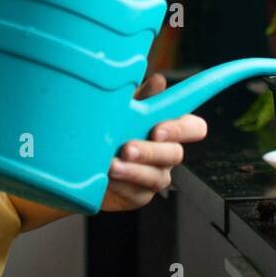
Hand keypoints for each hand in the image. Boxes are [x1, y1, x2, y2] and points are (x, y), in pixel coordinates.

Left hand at [101, 73, 208, 212]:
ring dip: (135, 171)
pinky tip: (108, 178)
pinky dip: (123, 185)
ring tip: (112, 165)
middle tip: (128, 148)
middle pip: (175, 153)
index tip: (158, 130)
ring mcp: (156, 175)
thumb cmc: (110, 128)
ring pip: (158, 177)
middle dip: (151, 151)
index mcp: (170, 128)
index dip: (182, 130)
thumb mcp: (124, 109)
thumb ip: (143, 97)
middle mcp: (167, 152)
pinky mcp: (140, 195)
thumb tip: (159, 81)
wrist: (82, 159)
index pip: (193, 128)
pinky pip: (138, 194)